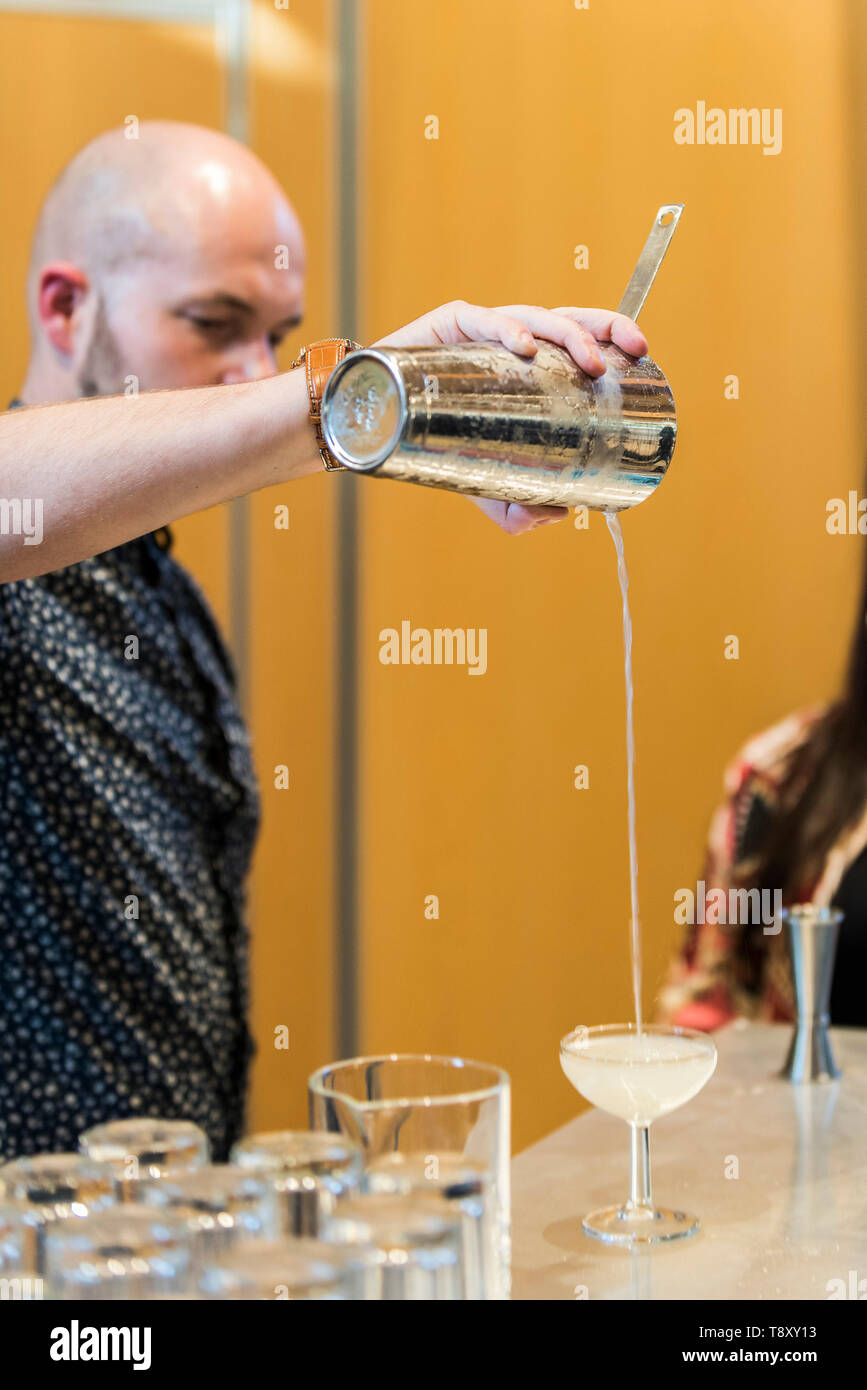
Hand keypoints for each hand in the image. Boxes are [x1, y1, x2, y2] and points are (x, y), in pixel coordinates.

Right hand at [374, 302, 647, 533]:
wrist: (371, 425)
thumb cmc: (431, 442)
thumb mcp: (483, 483)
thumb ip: (519, 507)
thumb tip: (557, 515)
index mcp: (529, 365)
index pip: (580, 339)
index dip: (614, 335)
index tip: (642, 352)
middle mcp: (511, 339)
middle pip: (569, 319)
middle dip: (605, 329)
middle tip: (627, 354)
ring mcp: (481, 329)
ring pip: (535, 317)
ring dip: (568, 335)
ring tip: (587, 363)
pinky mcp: (449, 325)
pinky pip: (483, 320)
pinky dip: (509, 329)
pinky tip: (525, 347)